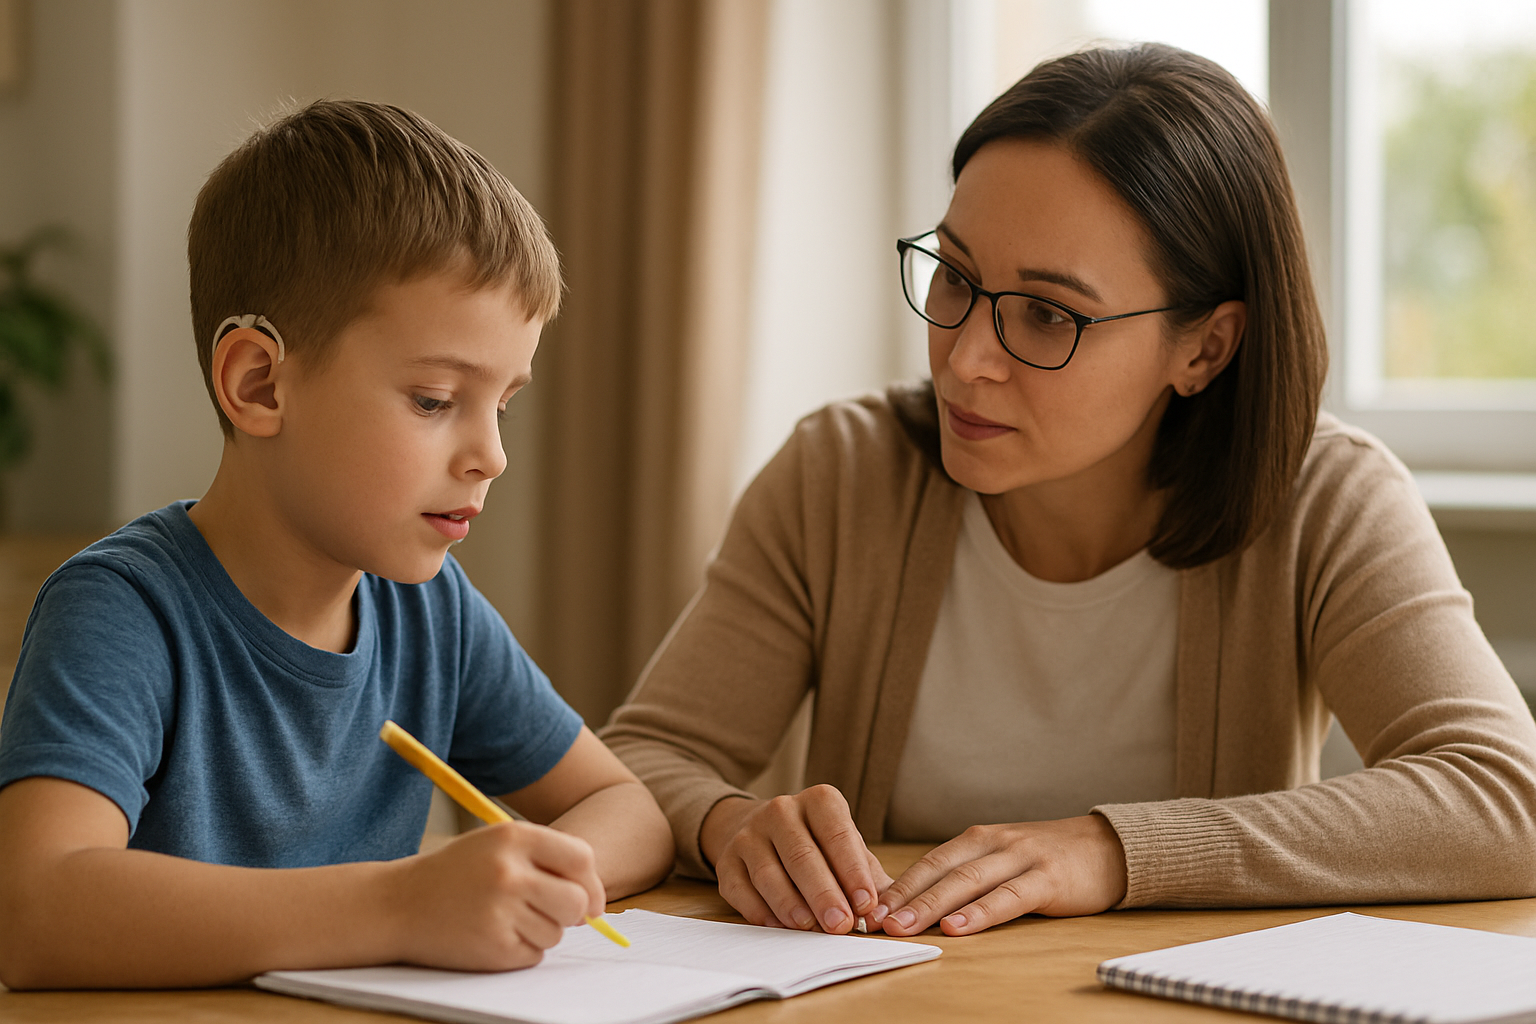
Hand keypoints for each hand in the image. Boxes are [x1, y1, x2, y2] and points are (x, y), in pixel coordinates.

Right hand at [391, 820, 604, 970]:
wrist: (397, 904)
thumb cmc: (455, 873)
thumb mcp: (496, 845)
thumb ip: (544, 859)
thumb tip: (594, 900)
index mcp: (514, 837)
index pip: (581, 858)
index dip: (591, 883)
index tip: (591, 899)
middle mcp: (509, 872)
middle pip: (576, 901)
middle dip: (573, 913)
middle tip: (551, 912)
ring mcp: (500, 911)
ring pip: (556, 932)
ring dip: (541, 931)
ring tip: (504, 918)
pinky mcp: (492, 947)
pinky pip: (534, 954)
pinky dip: (521, 950)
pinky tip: (492, 934)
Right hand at [701, 786, 892, 933]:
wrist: (762, 829)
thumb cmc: (818, 844)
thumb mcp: (847, 848)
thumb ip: (869, 878)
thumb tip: (883, 914)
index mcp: (819, 801)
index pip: (837, 834)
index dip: (852, 871)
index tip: (866, 904)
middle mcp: (781, 810)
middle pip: (802, 855)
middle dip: (824, 894)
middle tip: (841, 925)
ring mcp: (750, 834)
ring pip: (769, 873)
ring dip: (791, 904)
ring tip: (810, 928)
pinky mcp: (728, 860)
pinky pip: (741, 889)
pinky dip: (760, 910)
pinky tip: (778, 926)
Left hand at [873, 814, 1127, 936]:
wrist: (1107, 848)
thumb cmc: (1045, 862)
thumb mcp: (1001, 862)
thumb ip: (967, 879)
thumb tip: (915, 907)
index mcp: (976, 840)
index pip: (927, 863)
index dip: (896, 885)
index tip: (865, 908)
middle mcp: (993, 843)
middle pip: (939, 870)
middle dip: (903, 897)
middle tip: (873, 921)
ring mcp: (1020, 857)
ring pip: (967, 882)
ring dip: (931, 905)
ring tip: (904, 926)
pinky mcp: (1047, 877)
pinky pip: (1009, 897)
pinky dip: (980, 912)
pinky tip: (958, 927)